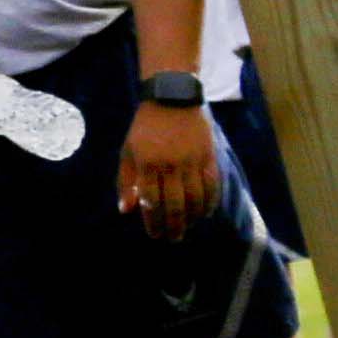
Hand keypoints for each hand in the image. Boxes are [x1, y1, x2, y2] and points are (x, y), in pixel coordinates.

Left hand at [121, 100, 222, 235]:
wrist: (172, 98)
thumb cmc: (145, 128)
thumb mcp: (128, 151)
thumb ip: (125, 182)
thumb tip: (126, 211)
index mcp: (147, 164)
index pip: (151, 202)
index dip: (153, 222)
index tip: (155, 234)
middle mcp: (170, 165)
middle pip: (174, 205)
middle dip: (173, 226)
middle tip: (173, 238)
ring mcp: (191, 161)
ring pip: (195, 199)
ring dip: (192, 218)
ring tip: (187, 227)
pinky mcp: (208, 156)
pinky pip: (212, 185)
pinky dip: (210, 202)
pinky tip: (204, 213)